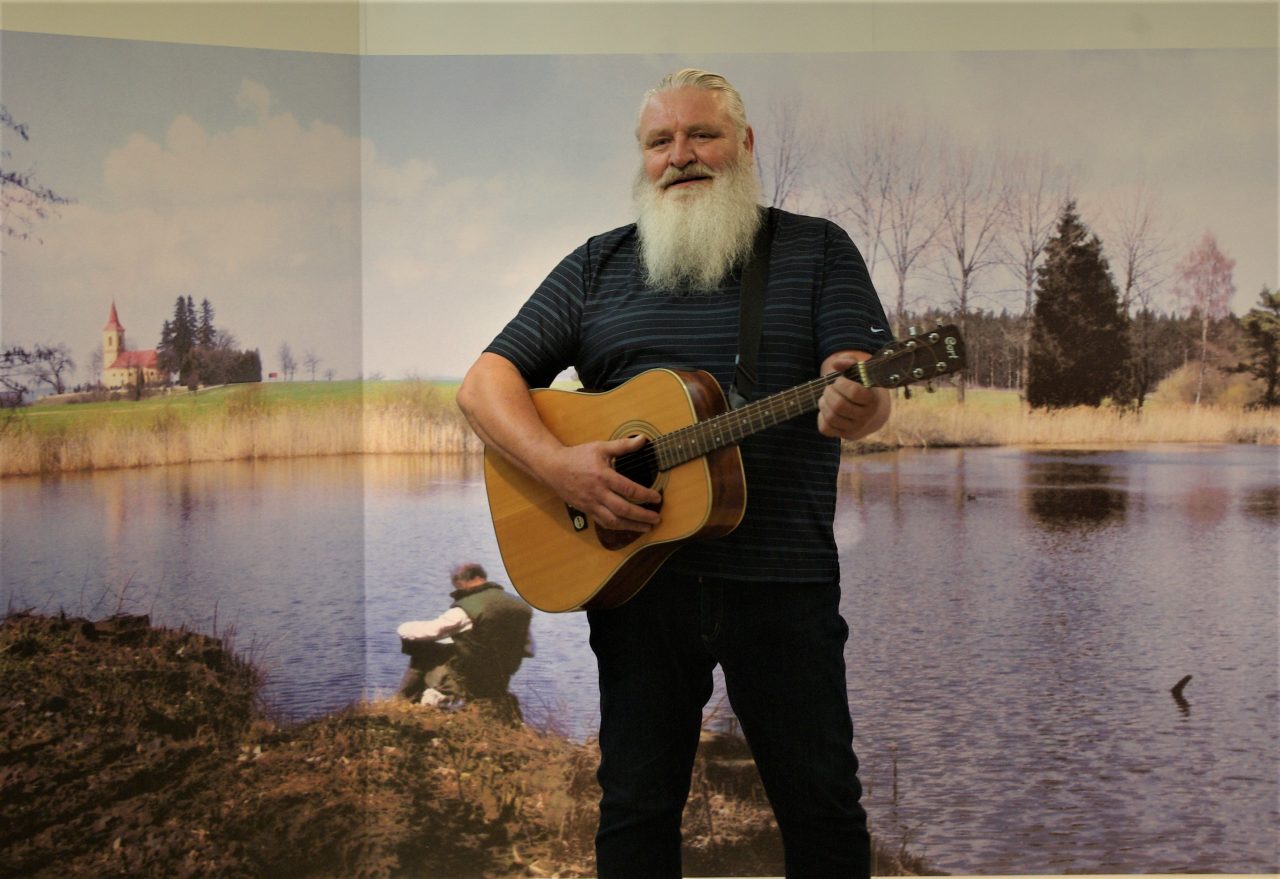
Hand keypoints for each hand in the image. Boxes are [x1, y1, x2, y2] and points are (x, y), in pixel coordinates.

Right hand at [541, 434, 662, 531]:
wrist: (553, 468)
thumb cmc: (577, 457)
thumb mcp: (600, 447)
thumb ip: (622, 445)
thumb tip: (642, 439)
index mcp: (603, 476)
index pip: (628, 489)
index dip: (645, 495)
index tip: (657, 497)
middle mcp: (598, 493)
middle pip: (623, 509)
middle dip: (642, 516)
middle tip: (656, 518)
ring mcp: (591, 504)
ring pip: (613, 520)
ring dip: (632, 526)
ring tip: (646, 527)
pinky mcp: (587, 510)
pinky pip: (603, 522)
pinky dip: (617, 527)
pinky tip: (627, 527)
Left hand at [817, 351, 889, 439]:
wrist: (870, 413)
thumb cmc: (862, 387)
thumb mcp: (860, 372)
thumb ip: (849, 362)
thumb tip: (835, 363)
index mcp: (872, 400)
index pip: (854, 392)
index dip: (841, 384)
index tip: (840, 380)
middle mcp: (865, 416)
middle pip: (839, 405)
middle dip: (828, 393)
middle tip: (829, 388)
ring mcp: (854, 428)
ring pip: (831, 417)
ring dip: (823, 404)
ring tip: (826, 397)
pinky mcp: (844, 435)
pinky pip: (825, 428)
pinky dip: (821, 417)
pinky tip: (826, 409)